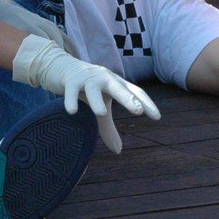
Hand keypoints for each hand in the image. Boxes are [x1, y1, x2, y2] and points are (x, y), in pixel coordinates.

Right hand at [12, 35, 159, 153]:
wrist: (61, 67)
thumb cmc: (86, 89)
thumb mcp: (100, 106)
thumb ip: (108, 128)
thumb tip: (118, 151)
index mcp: (116, 83)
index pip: (135, 91)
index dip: (147, 103)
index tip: (157, 118)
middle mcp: (104, 78)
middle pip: (118, 88)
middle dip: (128, 98)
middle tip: (138, 111)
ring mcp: (87, 78)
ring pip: (93, 89)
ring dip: (97, 101)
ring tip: (101, 113)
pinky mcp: (70, 80)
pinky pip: (71, 91)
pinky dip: (71, 101)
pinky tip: (72, 112)